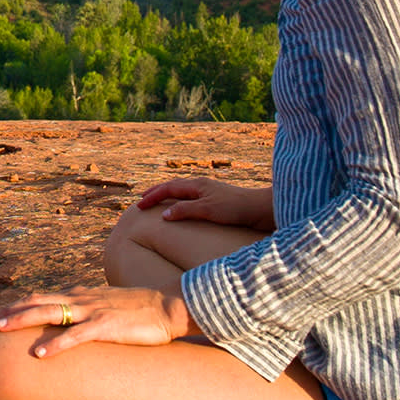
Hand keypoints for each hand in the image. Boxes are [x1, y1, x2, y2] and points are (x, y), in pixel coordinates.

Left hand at [0, 282, 190, 358]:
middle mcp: (81, 299)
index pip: (41, 297)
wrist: (169, 306)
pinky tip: (38, 354)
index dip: (17, 306)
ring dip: (21, 320)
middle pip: (36, 302)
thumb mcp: (108, 308)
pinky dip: (55, 344)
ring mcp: (92, 311)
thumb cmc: (140, 311)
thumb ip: (89, 315)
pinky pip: (75, 335)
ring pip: (48, 313)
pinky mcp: (106, 325)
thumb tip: (73, 327)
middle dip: (9, 313)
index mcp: (81, 295)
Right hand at [135, 175, 273, 228]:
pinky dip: (180, 200)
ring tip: (158, 201)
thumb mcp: (208, 210)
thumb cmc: (236, 208)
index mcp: (197, 185)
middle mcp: (201, 185)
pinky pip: (191, 197)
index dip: (153, 196)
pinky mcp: (216, 200)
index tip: (139, 205)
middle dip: (157, 192)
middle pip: (173, 186)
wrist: (260, 209)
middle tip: (143, 199)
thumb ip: (186, 210)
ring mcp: (209, 191)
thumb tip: (164, 214)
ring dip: (168, 194)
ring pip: (182, 190)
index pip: (168, 188)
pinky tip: (183, 207)